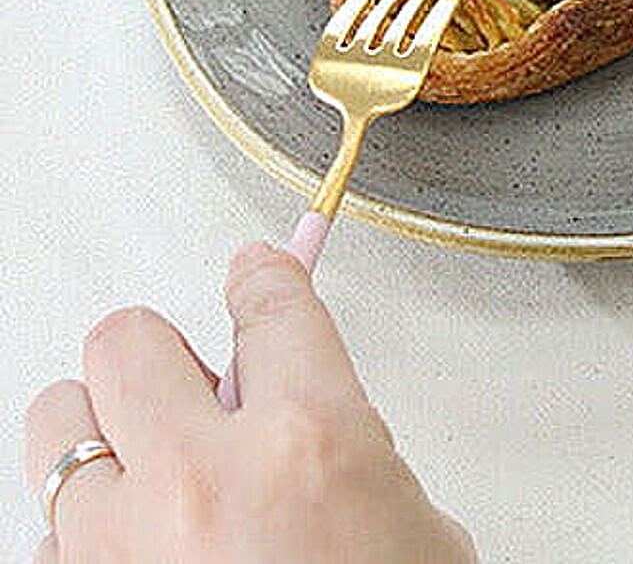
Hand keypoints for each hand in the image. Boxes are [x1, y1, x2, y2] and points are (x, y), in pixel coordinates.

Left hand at [25, 244, 476, 562]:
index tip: (253, 273)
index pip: (270, 303)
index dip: (262, 276)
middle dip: (162, 353)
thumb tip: (303, 417)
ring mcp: (120, 544)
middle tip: (194, 385)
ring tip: (146, 466)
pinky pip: (44, 533)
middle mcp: (202, 476)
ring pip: (58, 421)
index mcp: (310, 440)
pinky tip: (133, 556)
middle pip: (129, 338)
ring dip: (103, 432)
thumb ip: (352, 452)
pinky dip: (85, 534)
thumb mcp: (411, 532)